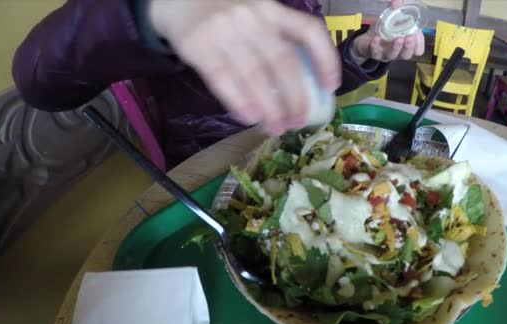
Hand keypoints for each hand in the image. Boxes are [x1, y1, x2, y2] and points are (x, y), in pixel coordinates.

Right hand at [149, 0, 340, 135]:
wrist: (176, 1)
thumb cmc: (224, 14)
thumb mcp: (255, 14)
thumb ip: (275, 39)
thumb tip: (299, 88)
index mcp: (272, 9)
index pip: (308, 31)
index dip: (325, 60)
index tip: (330, 87)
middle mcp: (253, 17)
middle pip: (284, 62)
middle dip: (295, 97)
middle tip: (299, 122)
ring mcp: (225, 30)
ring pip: (255, 75)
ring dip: (270, 107)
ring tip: (276, 128)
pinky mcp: (199, 45)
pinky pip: (223, 78)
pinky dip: (239, 101)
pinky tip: (250, 117)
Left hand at [350, 0, 424, 62]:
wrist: (366, 39)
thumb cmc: (384, 30)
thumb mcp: (392, 19)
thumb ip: (396, 10)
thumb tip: (396, 2)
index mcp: (406, 46)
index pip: (417, 50)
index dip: (419, 44)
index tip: (418, 33)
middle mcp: (397, 53)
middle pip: (406, 55)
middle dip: (409, 47)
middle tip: (410, 37)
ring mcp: (385, 54)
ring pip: (392, 55)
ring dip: (396, 48)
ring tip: (398, 39)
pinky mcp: (373, 53)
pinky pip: (375, 52)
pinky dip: (376, 45)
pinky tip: (377, 38)